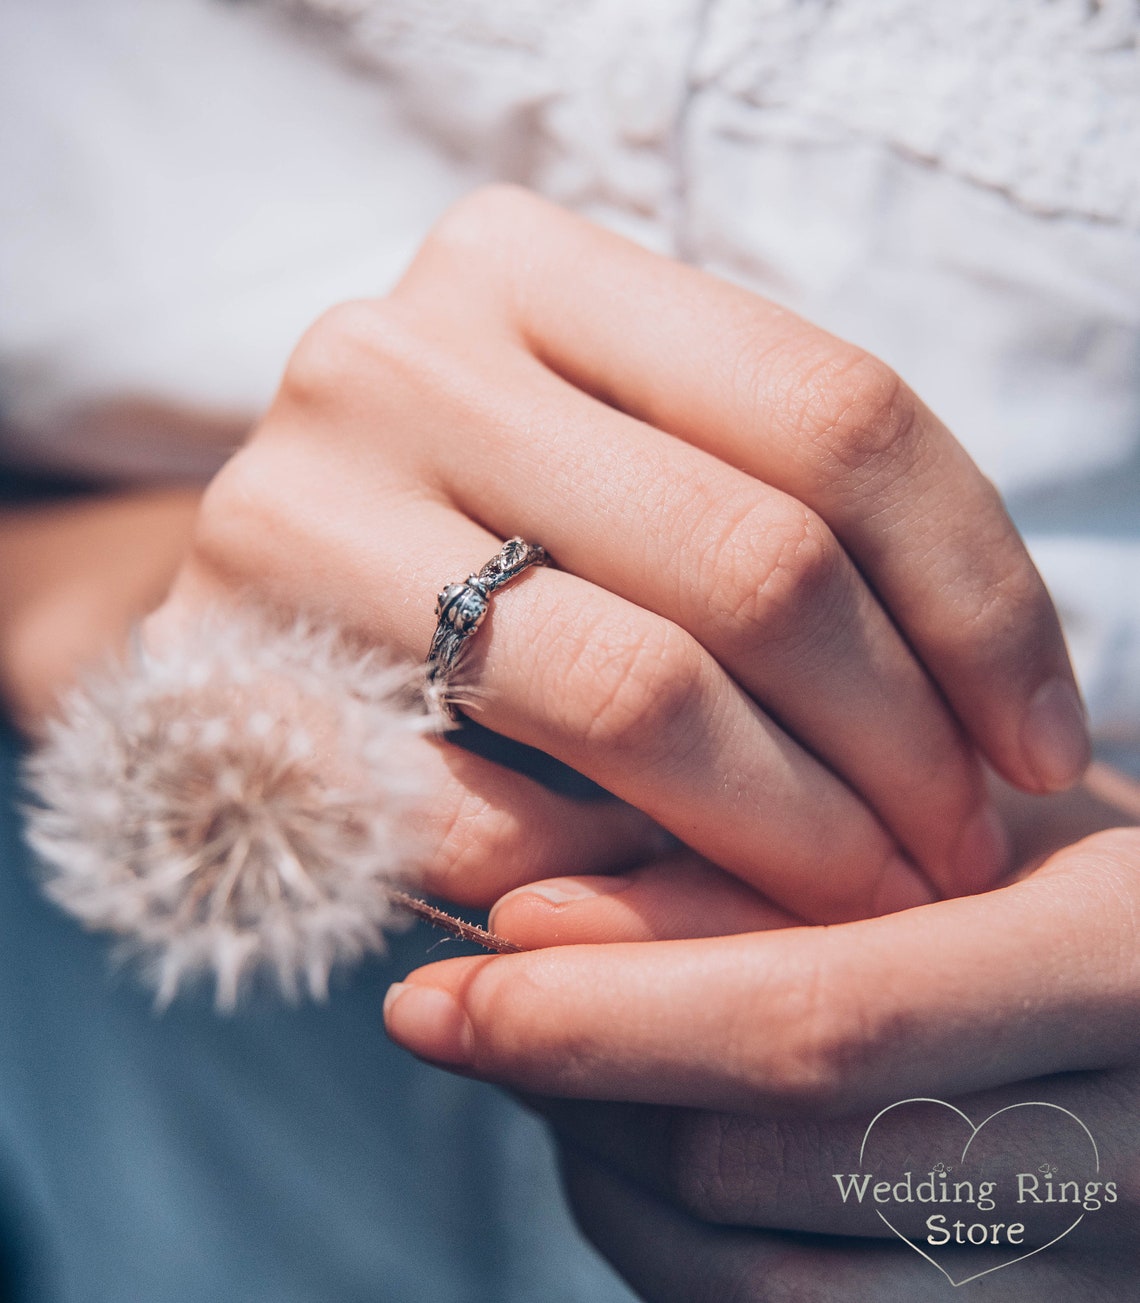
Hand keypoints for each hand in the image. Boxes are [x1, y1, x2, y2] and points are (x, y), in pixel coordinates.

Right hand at [152, 185, 1084, 922]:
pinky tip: (670, 906)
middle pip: (752, 558)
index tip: (1039, 742)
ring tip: (860, 896)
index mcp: (531, 268)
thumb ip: (767, 519)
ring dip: (787, 835)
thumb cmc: (477, 542)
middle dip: (899, 743)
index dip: (976, 597)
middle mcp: (404, 353)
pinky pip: (488, 820)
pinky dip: (613, 885)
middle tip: (955, 848)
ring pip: (635, 696)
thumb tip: (996, 710)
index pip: (833, 412)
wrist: (251, 605)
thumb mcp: (623, 474)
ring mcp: (298, 501)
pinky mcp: (226, 672)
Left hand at [382, 803, 1139, 1299]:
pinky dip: (674, 1245)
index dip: (609, 1015)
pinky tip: (641, 1146)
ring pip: (757, 1290)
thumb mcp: (943, 820)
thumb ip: (751, 867)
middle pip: (759, 1172)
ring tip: (552, 1070)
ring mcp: (1090, 1286)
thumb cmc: (1064, 870)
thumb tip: (527, 919)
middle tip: (464, 1014)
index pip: (824, 1022)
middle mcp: (1130, 1160)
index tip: (445, 989)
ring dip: (604, 1177)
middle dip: (570, 1094)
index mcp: (1121, 971)